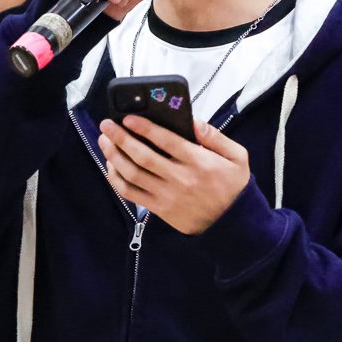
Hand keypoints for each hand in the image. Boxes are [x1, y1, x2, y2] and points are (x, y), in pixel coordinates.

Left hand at [96, 115, 251, 235]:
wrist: (232, 224)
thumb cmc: (233, 187)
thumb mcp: (237, 157)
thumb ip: (215, 137)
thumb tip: (193, 122)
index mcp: (199, 162)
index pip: (166, 141)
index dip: (144, 127)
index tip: (128, 117)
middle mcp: (180, 179)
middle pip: (143, 156)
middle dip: (121, 138)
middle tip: (106, 124)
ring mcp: (167, 196)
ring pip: (132, 174)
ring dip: (114, 156)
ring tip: (104, 141)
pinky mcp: (160, 209)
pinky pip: (131, 194)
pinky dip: (116, 179)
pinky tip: (111, 166)